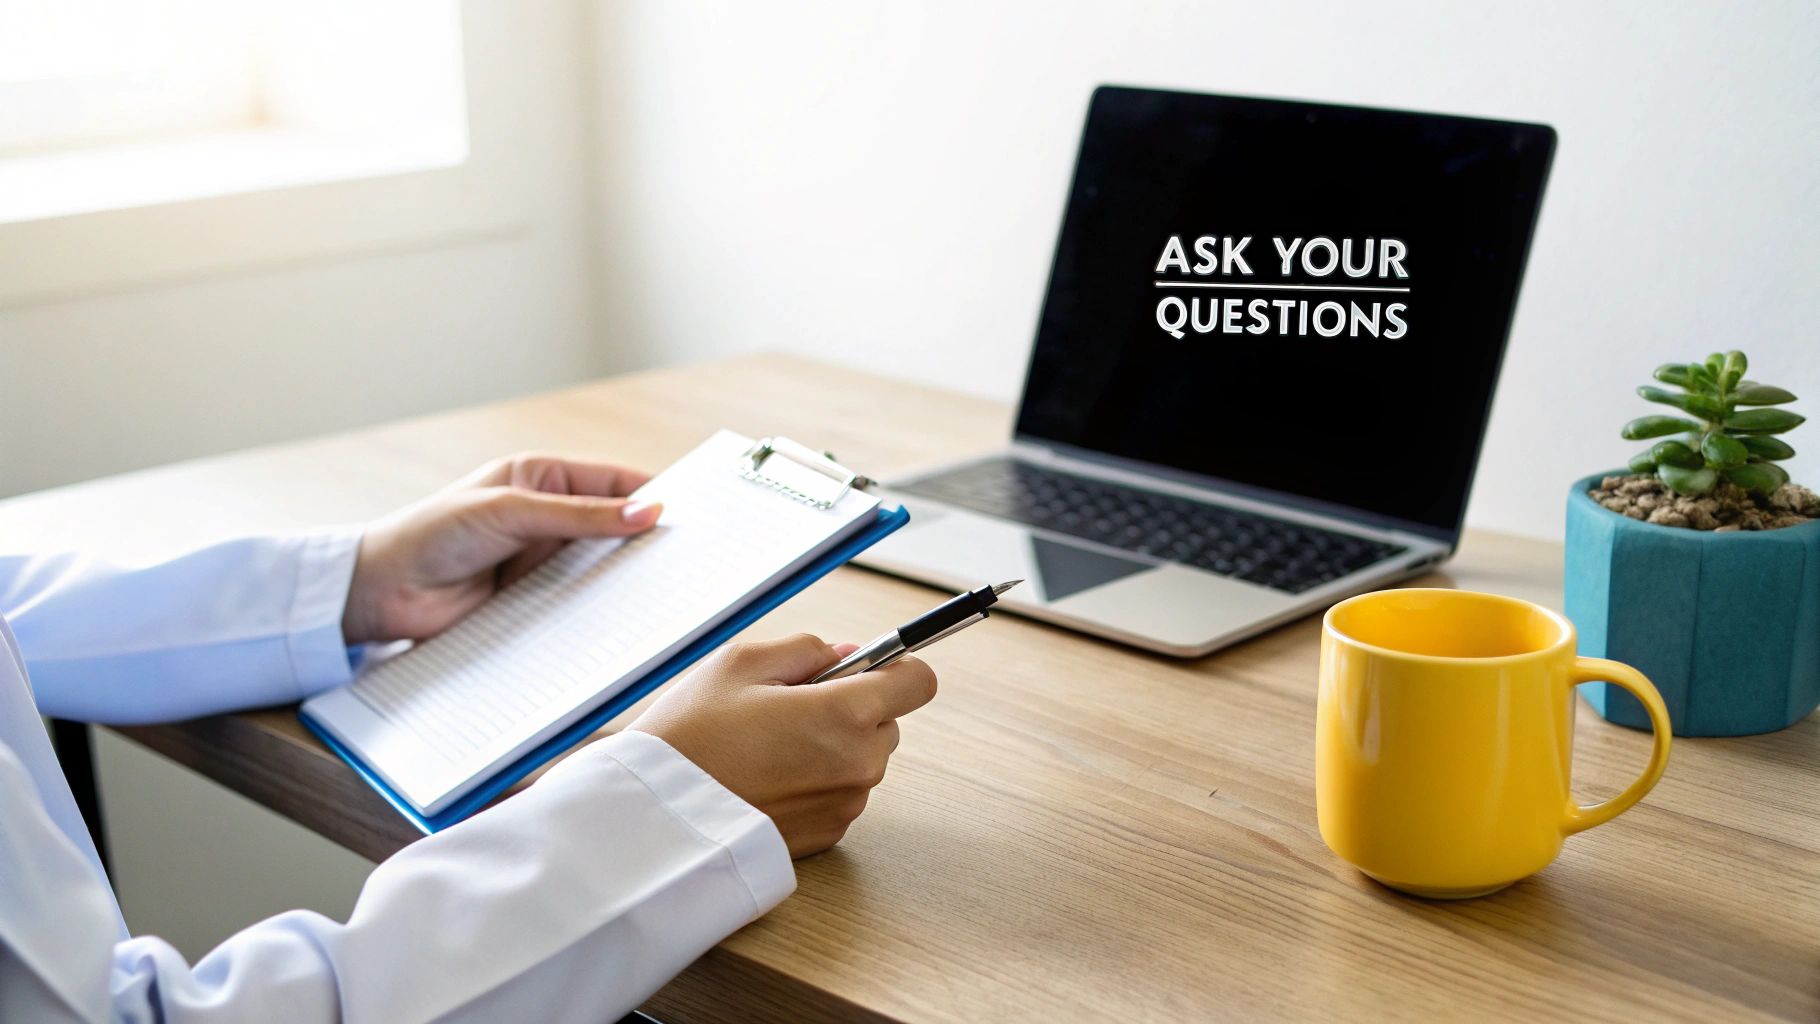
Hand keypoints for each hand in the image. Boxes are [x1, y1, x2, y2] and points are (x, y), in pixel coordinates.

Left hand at [342, 453, 660, 644]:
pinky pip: (579, 604)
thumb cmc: (432, 533)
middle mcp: (548, 518)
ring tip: (664, 593)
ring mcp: (543, 561)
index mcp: (542, 479)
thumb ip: (579, 516)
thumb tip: (647, 513)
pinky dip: (600, 611)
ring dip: (624, 580)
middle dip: (645, 541)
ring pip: (601, 568)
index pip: (615, 482)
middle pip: (615, 527)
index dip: (652, 496)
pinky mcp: (536, 601)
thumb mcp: (509, 512)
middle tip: (688, 559)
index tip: (689, 517)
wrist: (380, 593)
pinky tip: (624, 620)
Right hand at [629, 634, 936, 857]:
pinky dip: (815, 782)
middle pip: (887, 721)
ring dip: (833, 747)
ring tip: (767, 746)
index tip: (867, 666)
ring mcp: (845, 806)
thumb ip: (807, 650)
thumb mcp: (740, 664)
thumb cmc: (690, 737)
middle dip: (852, 708)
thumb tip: (845, 654)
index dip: (895, 667)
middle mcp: (858, 765)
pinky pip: (839, 794)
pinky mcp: (827, 838)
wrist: (655, 821)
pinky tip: (766, 778)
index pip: (918, 681)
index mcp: (845, 715)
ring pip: (862, 759)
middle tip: (789, 706)